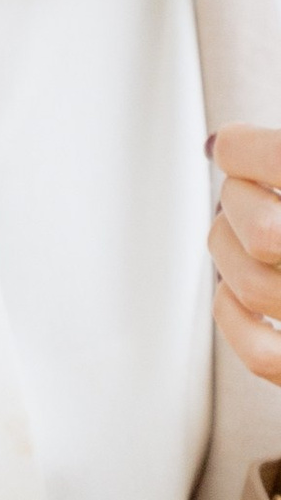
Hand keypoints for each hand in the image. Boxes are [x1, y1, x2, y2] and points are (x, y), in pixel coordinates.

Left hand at [209, 127, 280, 384]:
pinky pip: (260, 355)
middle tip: (244, 189)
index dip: (243, 147)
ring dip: (227, 251)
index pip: (278, 158)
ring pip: (249, 285)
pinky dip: (231, 315)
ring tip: (239, 230)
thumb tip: (223, 144)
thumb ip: (279, 160)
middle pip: (259, 228)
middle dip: (237, 199)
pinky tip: (232, 289)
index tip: (231, 144)